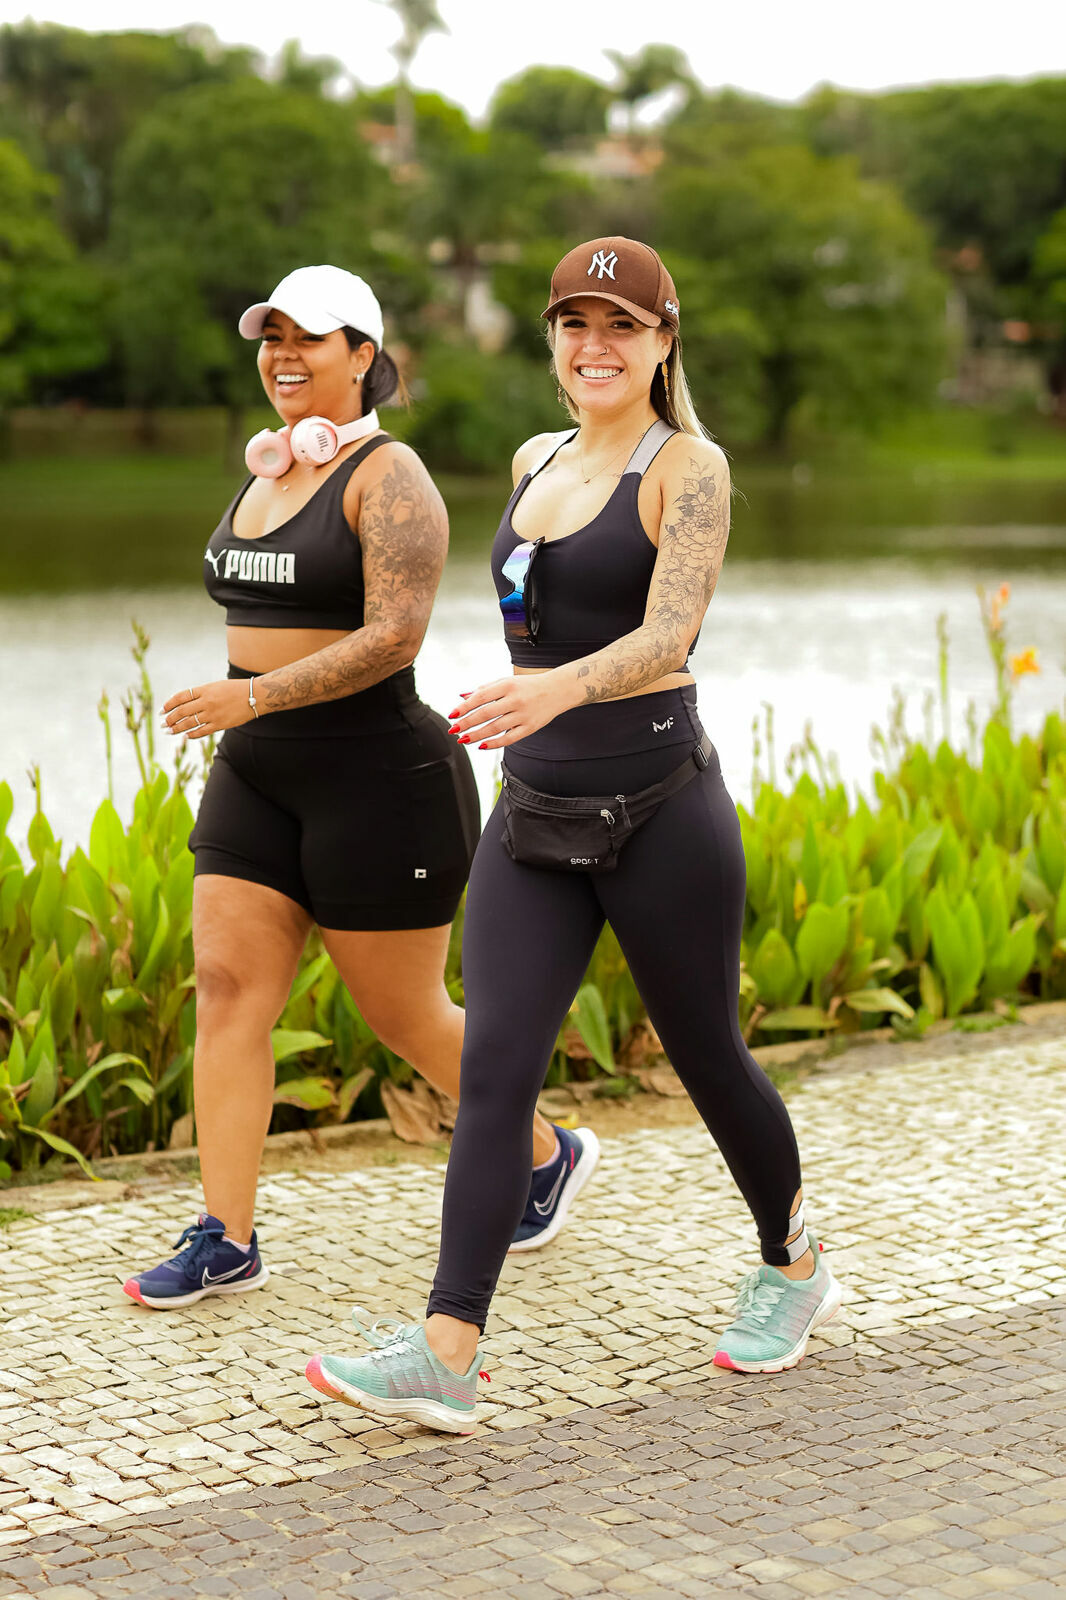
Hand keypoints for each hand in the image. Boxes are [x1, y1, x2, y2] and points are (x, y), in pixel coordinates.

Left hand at [161, 679, 254, 739]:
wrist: (254, 696)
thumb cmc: (235, 689)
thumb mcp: (215, 686)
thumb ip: (201, 694)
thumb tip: (185, 704)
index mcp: (204, 690)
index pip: (180, 697)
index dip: (169, 704)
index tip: (162, 710)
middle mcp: (206, 702)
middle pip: (182, 711)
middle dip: (170, 718)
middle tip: (163, 724)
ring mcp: (213, 714)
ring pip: (189, 723)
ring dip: (177, 728)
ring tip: (170, 731)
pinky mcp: (220, 724)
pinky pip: (202, 731)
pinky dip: (192, 734)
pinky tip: (186, 736)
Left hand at [448, 674, 571, 749]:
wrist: (559, 689)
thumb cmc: (529, 685)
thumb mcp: (507, 682)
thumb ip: (484, 689)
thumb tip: (462, 697)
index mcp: (508, 685)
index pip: (481, 697)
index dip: (465, 707)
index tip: (452, 714)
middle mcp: (516, 699)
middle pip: (486, 713)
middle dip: (467, 723)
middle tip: (454, 730)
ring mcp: (524, 714)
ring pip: (495, 728)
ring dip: (477, 735)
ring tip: (464, 739)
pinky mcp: (531, 727)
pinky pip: (510, 738)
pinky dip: (494, 743)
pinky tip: (482, 746)